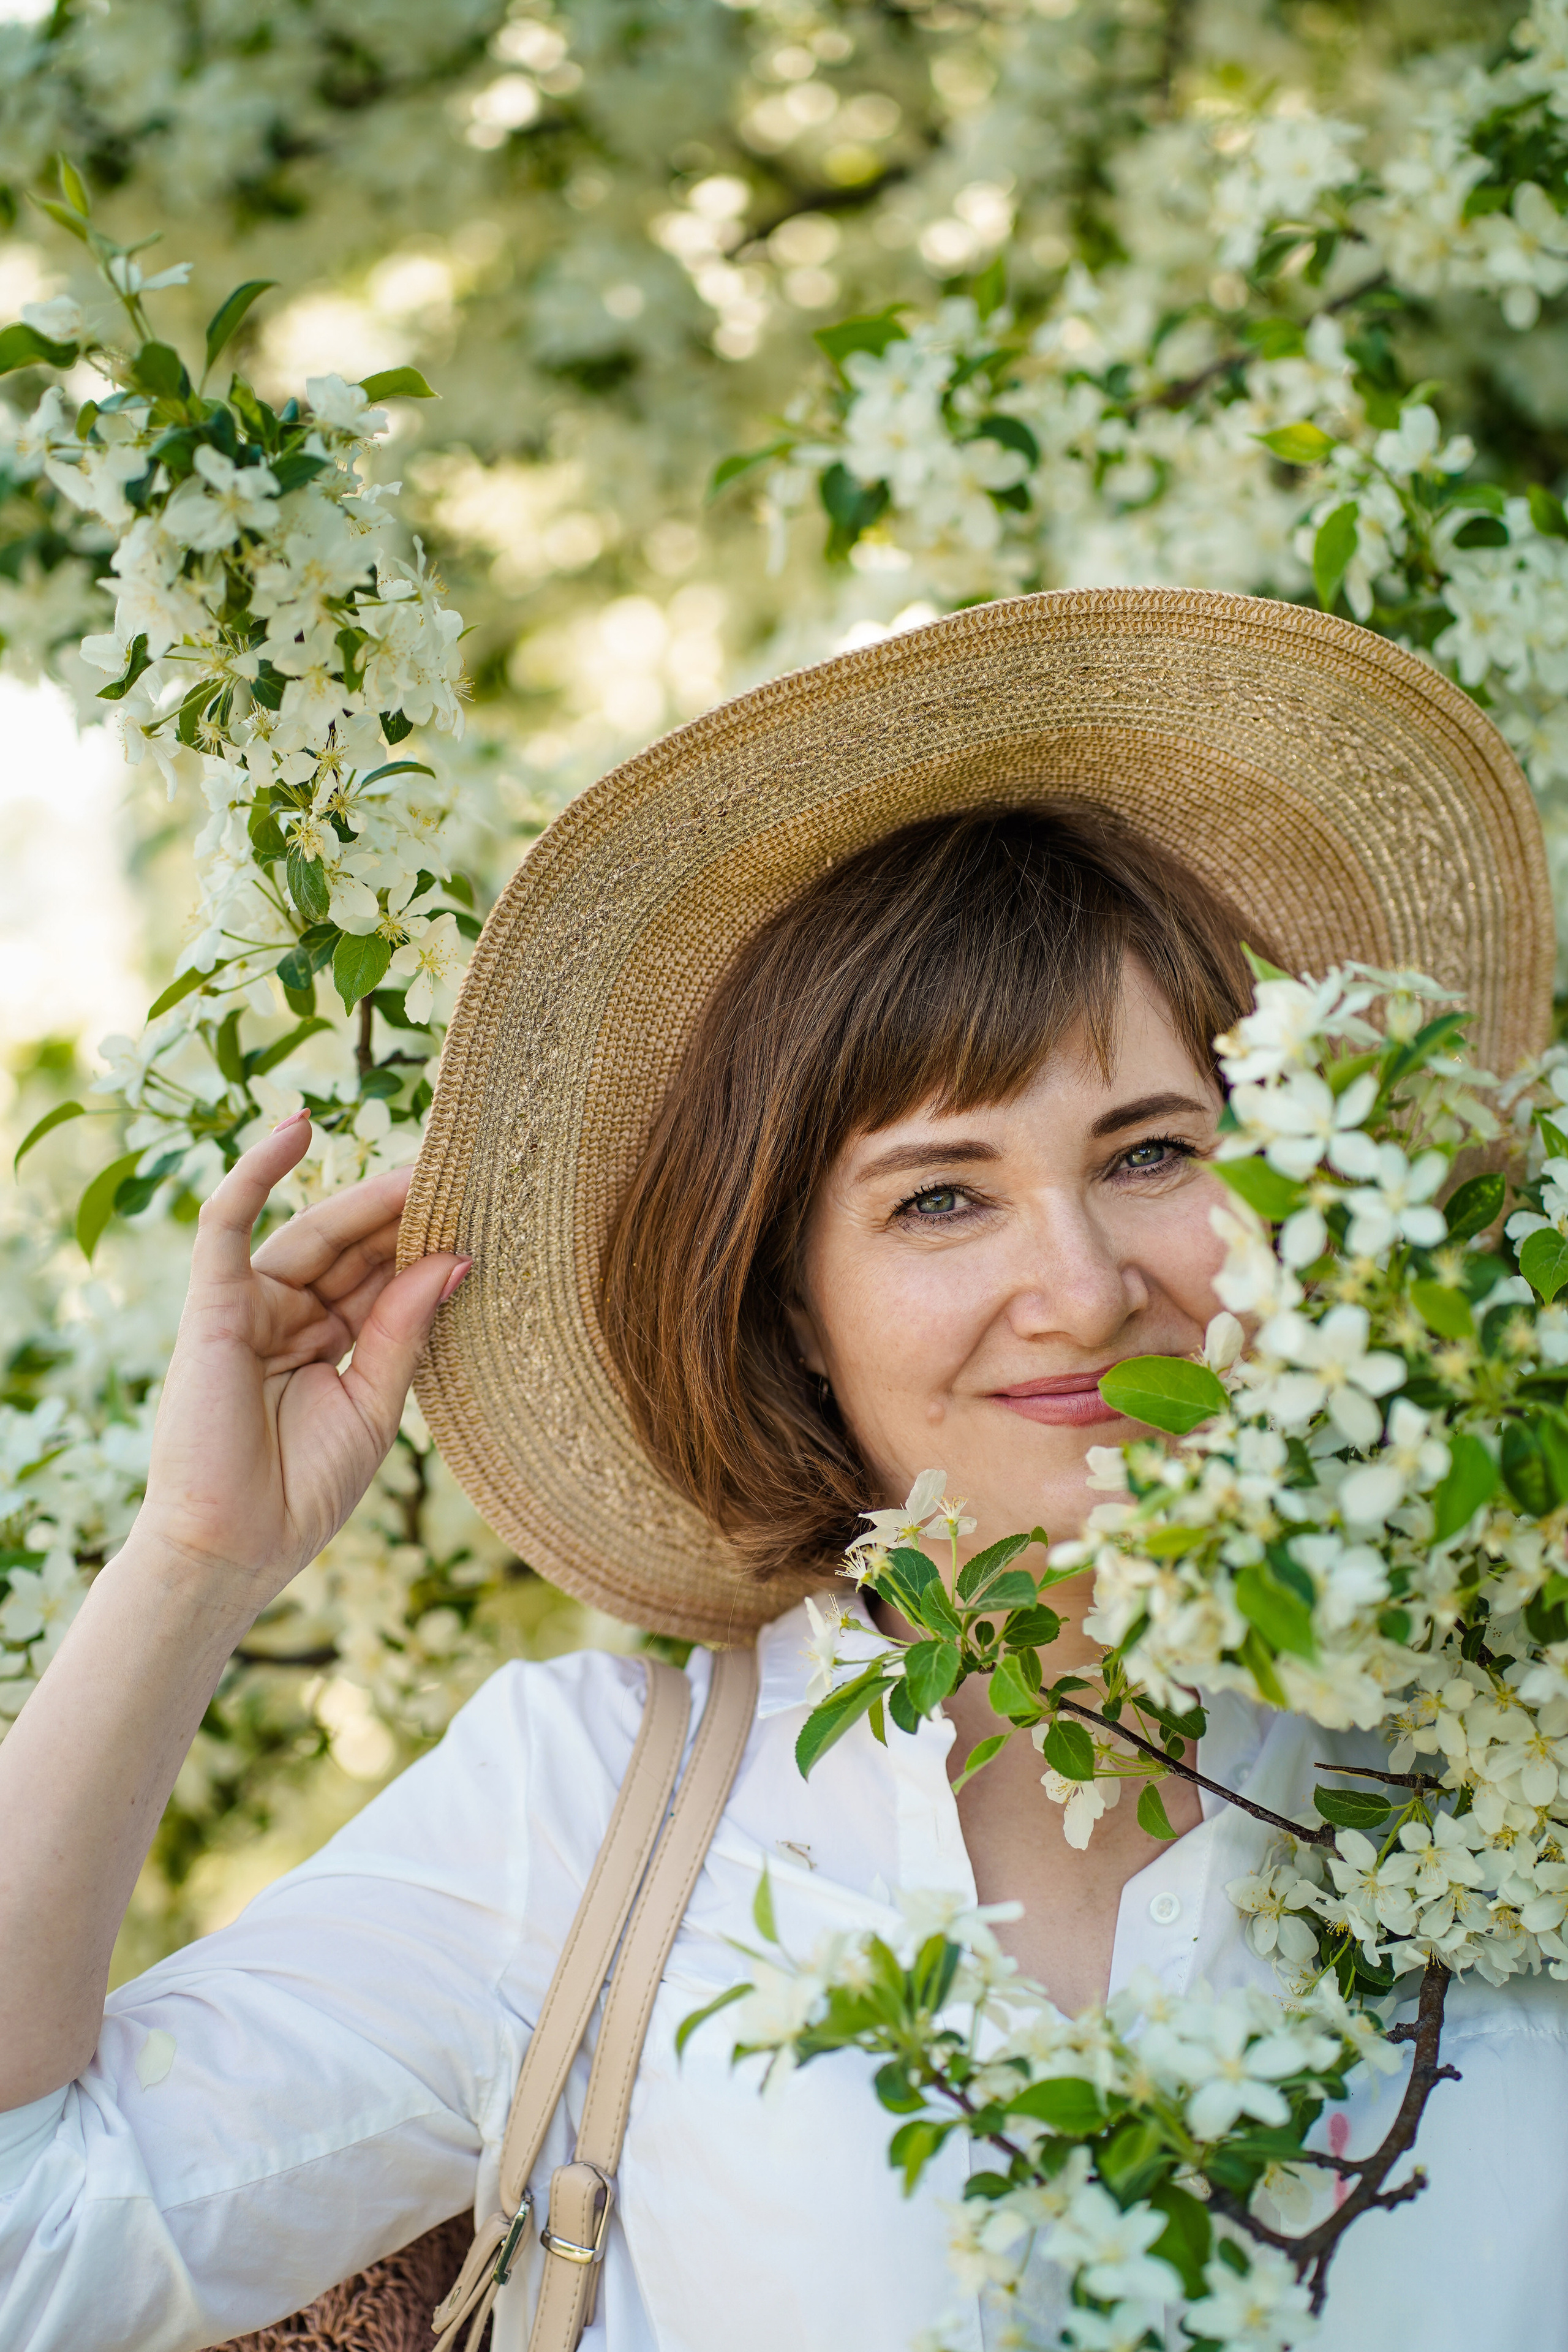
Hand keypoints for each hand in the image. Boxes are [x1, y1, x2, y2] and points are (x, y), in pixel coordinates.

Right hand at [137, 1112, 468, 1604]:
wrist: (234, 1550)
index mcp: (331, 1342)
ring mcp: (249, 1307)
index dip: (427, 1243)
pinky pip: (227, 1223)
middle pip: (355, 1248)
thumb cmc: (301, 1493)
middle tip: (470, 1169)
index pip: (384, 1276)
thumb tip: (455, 1260)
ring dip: (366, 1195)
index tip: (485, 1209)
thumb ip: (405, 1328)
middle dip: (407, 1212)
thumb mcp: (375, 1405)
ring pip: (313, 1231)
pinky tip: (297, 1125)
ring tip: (426, 1158)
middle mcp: (291, 1316)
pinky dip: (257, 1171)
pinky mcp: (211, 1304)